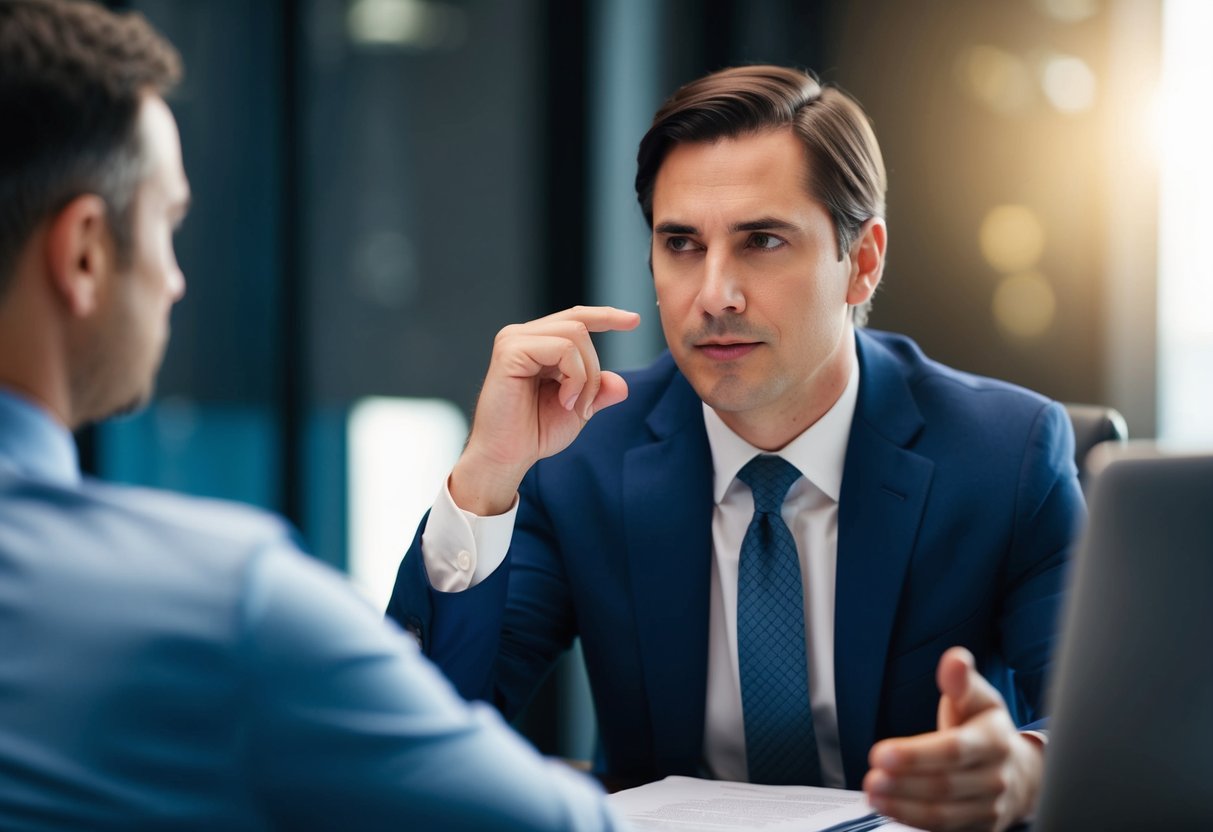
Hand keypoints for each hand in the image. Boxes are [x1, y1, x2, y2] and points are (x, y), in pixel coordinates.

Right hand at [449, 306, 640, 514]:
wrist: (507, 457)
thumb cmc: (534, 433)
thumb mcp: (579, 409)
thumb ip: (599, 391)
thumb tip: (621, 382)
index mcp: (536, 343)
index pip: (575, 318)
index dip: (606, 316)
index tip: (634, 320)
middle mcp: (522, 335)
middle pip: (580, 325)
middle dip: (595, 368)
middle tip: (587, 405)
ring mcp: (513, 340)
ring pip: (575, 334)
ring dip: (586, 375)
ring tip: (574, 405)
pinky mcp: (510, 351)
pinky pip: (562, 349)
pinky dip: (574, 377)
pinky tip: (564, 401)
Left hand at [863, 647, 1043, 831]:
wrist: (1022, 772)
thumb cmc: (987, 728)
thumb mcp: (979, 699)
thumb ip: (961, 682)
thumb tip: (955, 659)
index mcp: (994, 741)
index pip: (954, 750)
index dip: (917, 755)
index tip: (881, 753)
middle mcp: (995, 777)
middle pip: (945, 785)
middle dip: (904, 783)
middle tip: (871, 777)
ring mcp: (989, 807)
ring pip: (943, 813)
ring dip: (903, 807)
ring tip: (873, 794)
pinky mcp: (979, 828)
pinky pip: (944, 828)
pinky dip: (913, 820)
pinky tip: (888, 808)